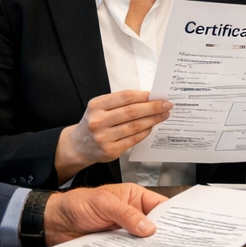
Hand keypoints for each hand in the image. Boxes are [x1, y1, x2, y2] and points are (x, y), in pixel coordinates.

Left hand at [44, 183, 166, 244]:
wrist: (52, 223)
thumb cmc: (76, 205)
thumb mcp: (104, 204)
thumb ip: (126, 214)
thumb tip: (148, 228)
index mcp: (134, 197)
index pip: (160, 205)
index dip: (173, 215)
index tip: (183, 226)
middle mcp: (132, 215)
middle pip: (155, 226)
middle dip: (163, 235)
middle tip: (174, 245)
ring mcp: (124, 233)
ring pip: (143, 242)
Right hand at [55, 90, 172, 180]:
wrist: (78, 145)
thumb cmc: (94, 122)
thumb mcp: (100, 107)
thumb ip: (121, 102)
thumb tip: (149, 98)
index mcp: (96, 105)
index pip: (125, 97)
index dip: (144, 96)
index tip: (157, 95)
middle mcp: (98, 121)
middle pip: (132, 112)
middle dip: (153, 108)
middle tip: (167, 105)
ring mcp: (104, 137)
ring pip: (135, 126)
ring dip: (153, 120)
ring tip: (163, 115)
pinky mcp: (110, 151)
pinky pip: (133, 139)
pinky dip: (145, 132)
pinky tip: (151, 127)